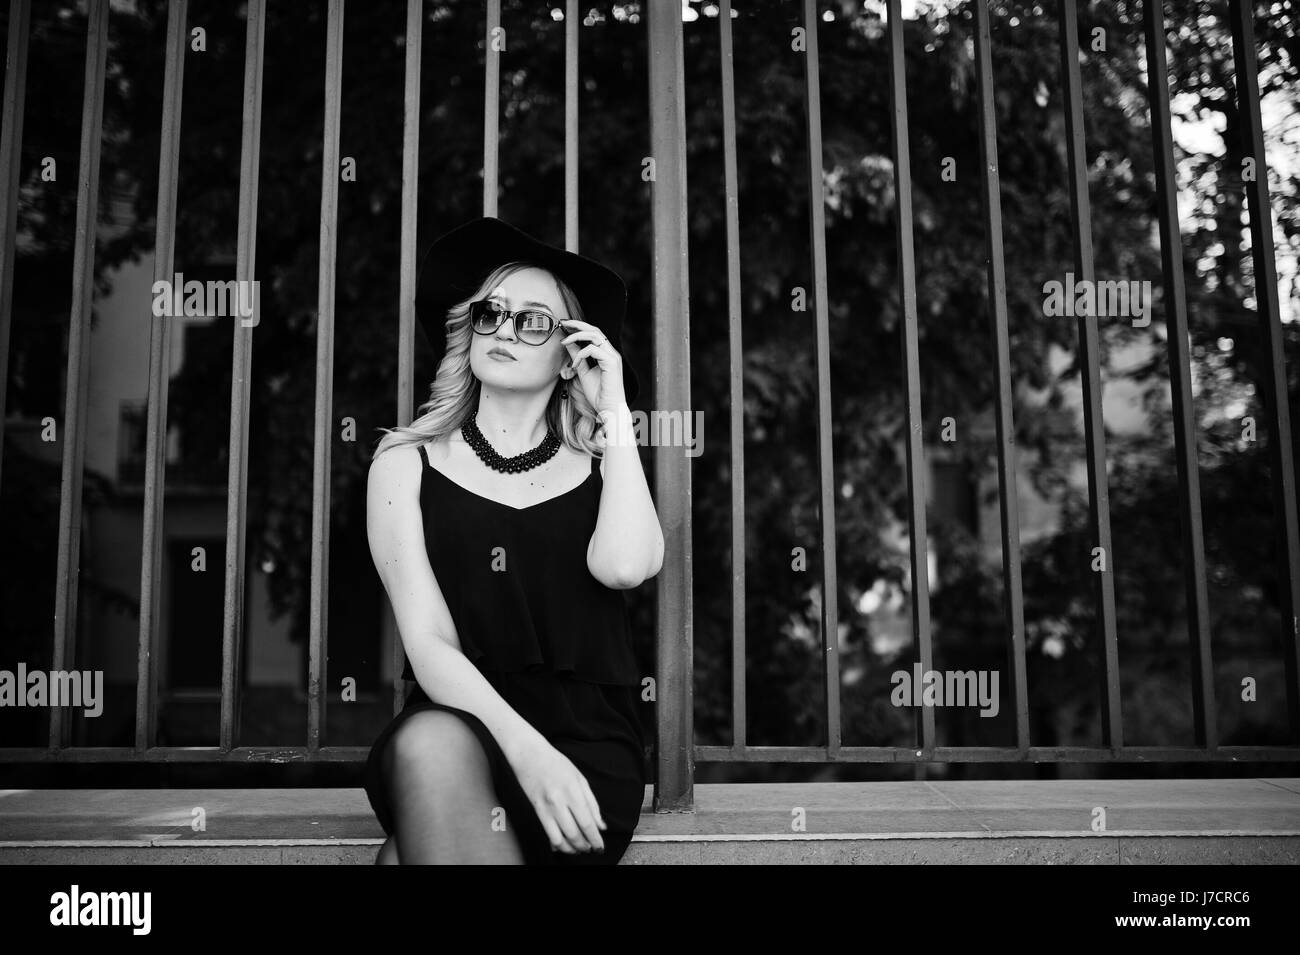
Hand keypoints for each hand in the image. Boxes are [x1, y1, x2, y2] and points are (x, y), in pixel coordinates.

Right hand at [505, 737, 607, 854]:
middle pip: (575, 833)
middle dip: (586, 846)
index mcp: (574, 791)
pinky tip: (564, 845)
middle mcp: (560, 801)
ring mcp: (547, 807)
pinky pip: (549, 834)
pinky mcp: (537, 811)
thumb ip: (592, 803)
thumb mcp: (580, 778)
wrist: (530, 755)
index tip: (600, 847)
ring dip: (572, 849)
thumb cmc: (556, 763)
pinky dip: (558, 844)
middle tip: (591, 849)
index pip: (588, 823)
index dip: (595, 839)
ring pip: (562, 838)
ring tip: (579, 849)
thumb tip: (601, 825)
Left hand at [560, 318, 626, 413]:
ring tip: (565, 341)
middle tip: (563, 323)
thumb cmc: (599, 394)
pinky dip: (580, 354)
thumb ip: (577, 358)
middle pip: (595, 330)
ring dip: (577, 335)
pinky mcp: (611, 362)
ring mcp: (612, 357)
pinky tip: (574, 364)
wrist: (609, 409)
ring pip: (595, 335)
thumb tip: (568, 345)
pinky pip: (593, 349)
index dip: (579, 328)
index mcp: (606, 354)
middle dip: (578, 324)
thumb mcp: (583, 372)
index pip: (594, 334)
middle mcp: (611, 353)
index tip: (565, 326)